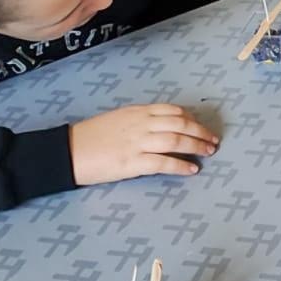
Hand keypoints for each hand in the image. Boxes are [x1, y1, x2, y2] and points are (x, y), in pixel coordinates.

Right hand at [69, 103, 218, 185]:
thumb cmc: (90, 137)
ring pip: (176, 140)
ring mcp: (137, 142)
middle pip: (180, 124)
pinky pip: (163, 162)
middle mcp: (141, 124)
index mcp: (137, 112)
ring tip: (208, 152)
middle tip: (213, 140)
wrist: (67, 151)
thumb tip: (160, 126)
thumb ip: (139, 120)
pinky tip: (192, 170)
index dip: (191, 118)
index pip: (172, 111)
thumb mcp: (118, 119)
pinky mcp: (132, 162)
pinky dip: (181, 165)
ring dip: (196, 146)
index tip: (201, 126)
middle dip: (200, 131)